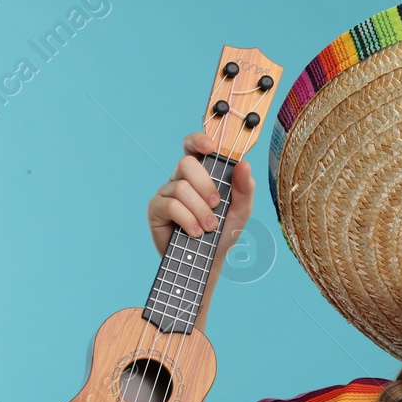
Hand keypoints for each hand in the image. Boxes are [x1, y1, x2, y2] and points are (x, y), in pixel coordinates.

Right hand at [147, 130, 254, 254]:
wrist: (209, 261)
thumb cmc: (223, 233)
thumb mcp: (241, 210)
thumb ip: (245, 188)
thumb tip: (245, 164)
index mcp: (200, 174)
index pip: (193, 147)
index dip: (198, 140)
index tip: (210, 147)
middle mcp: (180, 179)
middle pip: (186, 163)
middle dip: (205, 185)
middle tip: (217, 204)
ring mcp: (166, 193)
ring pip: (180, 187)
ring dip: (200, 210)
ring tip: (209, 227)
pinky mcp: (156, 209)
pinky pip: (171, 205)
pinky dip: (188, 220)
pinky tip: (195, 232)